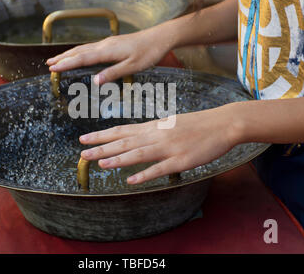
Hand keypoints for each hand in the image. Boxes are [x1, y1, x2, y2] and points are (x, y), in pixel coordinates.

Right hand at [46, 28, 172, 84]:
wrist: (159, 37)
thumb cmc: (148, 53)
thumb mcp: (132, 67)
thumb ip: (113, 74)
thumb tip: (95, 82)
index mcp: (107, 51)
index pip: (82, 58)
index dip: (66, 64)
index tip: (52, 68)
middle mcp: (104, 45)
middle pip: (79, 51)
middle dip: (62, 58)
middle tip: (48, 65)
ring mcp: (107, 42)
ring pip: (83, 48)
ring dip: (69, 54)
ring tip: (56, 59)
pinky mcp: (112, 43)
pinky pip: (90, 47)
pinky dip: (79, 52)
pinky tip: (78, 54)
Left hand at [79, 104, 240, 184]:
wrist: (222, 124)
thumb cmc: (196, 124)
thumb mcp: (170, 123)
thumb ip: (152, 131)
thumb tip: (135, 137)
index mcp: (153, 126)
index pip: (122, 130)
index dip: (102, 135)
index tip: (84, 139)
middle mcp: (157, 135)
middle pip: (125, 142)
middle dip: (102, 147)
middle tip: (82, 153)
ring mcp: (168, 147)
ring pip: (138, 154)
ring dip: (118, 159)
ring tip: (100, 164)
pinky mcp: (181, 160)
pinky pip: (159, 169)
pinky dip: (144, 175)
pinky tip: (130, 180)